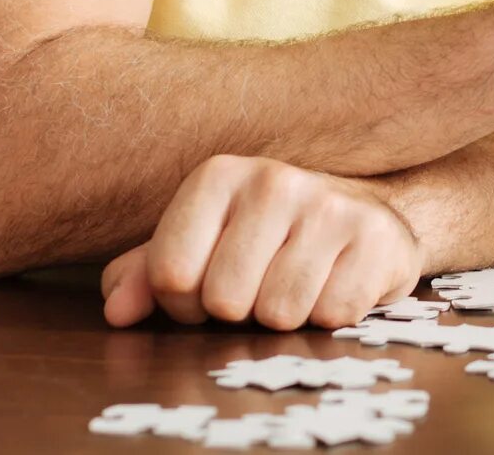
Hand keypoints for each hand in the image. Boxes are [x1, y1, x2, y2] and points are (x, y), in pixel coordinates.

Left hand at [100, 156, 420, 330]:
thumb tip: (117, 313)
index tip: (207, 289)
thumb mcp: (203, 244)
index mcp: (218, 176)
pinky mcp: (375, 239)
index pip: (170, 272)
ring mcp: (328, 206)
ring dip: (285, 317)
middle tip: (259, 289)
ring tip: (298, 284)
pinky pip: (331, 316)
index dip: (183, 304)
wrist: (366, 215)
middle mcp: (272, 180)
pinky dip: (329, 317)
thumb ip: (146, 273)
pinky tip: (334, 284)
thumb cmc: (268, 237)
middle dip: (238, 313)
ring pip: (279, 313)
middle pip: (224, 300)